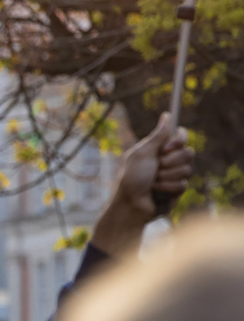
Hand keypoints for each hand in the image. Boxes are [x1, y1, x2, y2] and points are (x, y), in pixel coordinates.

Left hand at [92, 113, 194, 253]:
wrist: (131, 206)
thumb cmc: (131, 178)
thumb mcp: (142, 153)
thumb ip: (158, 135)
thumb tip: (167, 115)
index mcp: (158, 149)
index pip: (180, 136)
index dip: (179, 140)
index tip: (167, 148)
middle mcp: (167, 160)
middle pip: (188, 153)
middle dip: (171, 162)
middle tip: (156, 168)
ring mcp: (173, 176)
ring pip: (187, 170)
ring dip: (167, 177)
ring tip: (153, 183)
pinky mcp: (176, 190)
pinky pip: (183, 185)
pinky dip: (168, 188)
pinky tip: (156, 193)